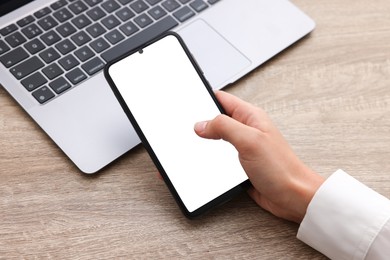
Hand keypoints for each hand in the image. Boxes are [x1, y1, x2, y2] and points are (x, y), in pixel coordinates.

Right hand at [194, 91, 323, 222]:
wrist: (292, 196)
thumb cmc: (280, 168)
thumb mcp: (249, 140)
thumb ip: (224, 127)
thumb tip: (201, 125)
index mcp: (250, 116)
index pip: (222, 99)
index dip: (205, 98)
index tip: (189, 102)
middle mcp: (246, 130)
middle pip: (217, 119)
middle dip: (201, 122)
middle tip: (186, 126)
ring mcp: (243, 147)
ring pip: (217, 139)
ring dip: (206, 141)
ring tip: (193, 143)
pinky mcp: (240, 164)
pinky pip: (220, 157)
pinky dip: (211, 158)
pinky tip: (205, 160)